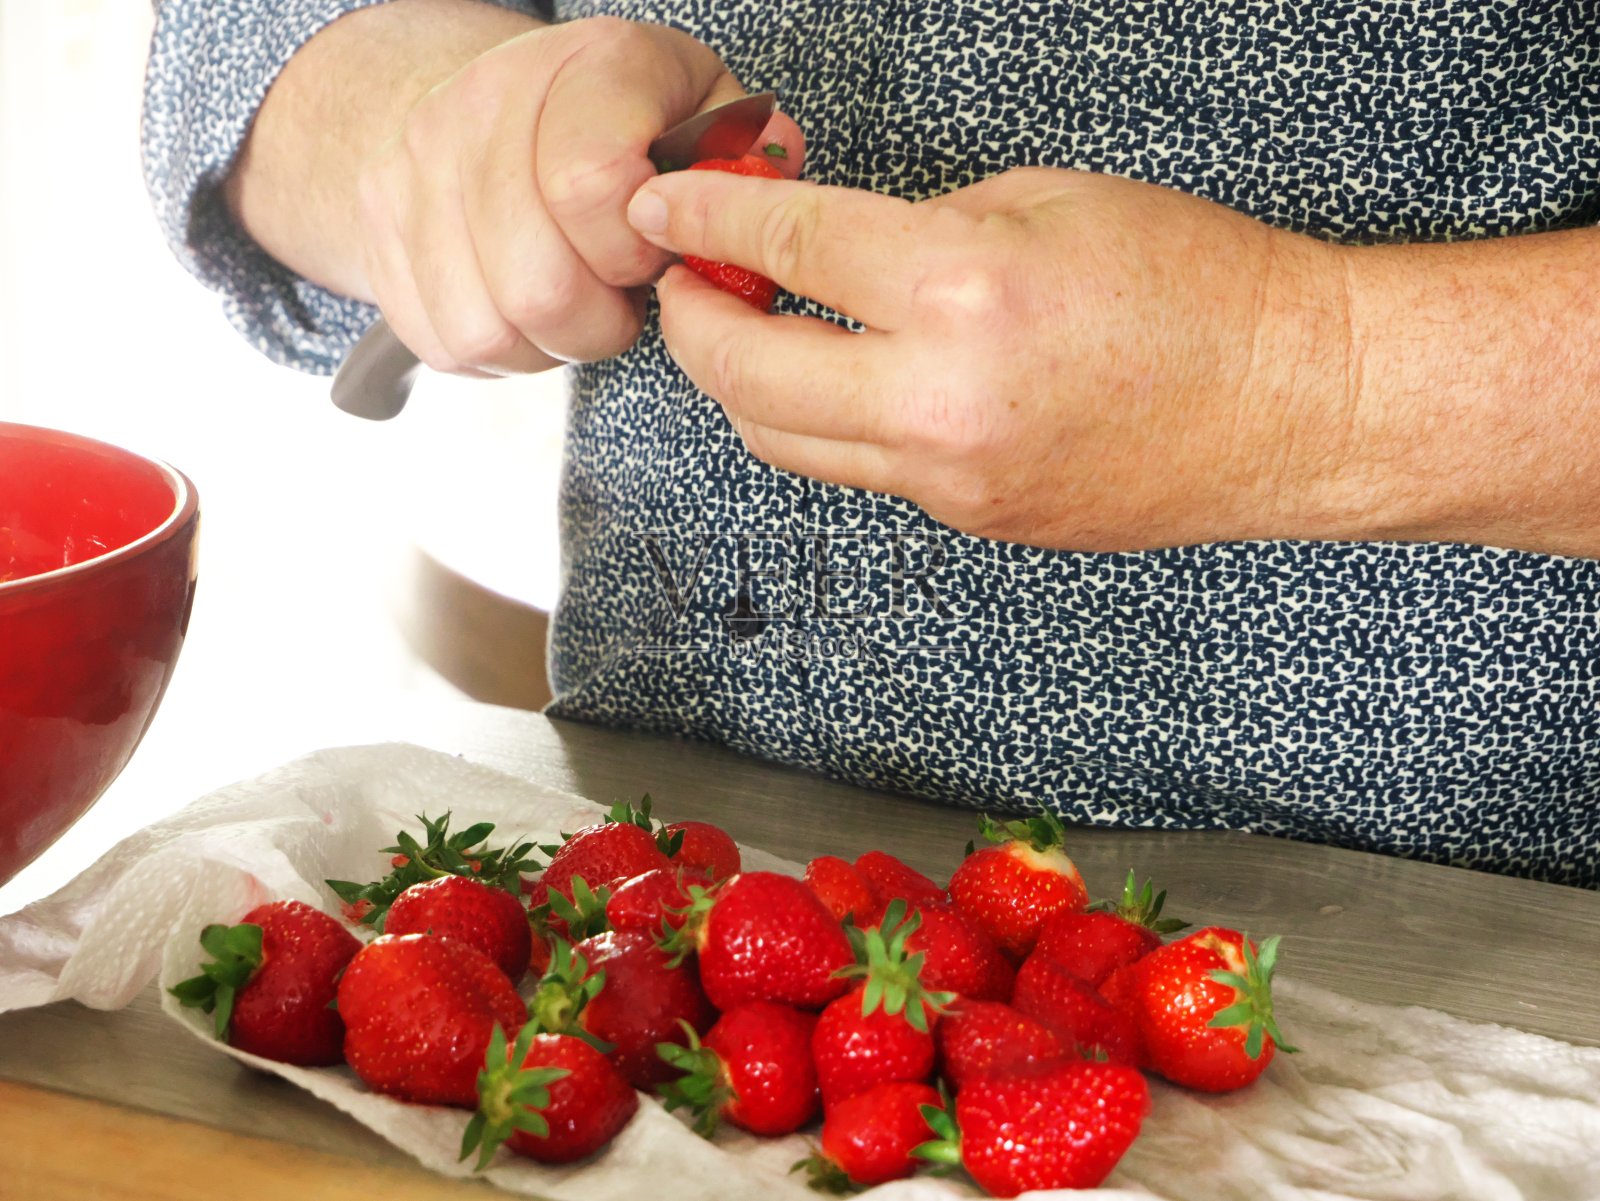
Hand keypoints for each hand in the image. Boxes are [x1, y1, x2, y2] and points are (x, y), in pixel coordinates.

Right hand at [354, 16, 802, 375]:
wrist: (490, 105)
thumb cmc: (625, 123)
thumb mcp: (704, 113)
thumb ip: (747, 155)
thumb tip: (767, 181)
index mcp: (588, 67)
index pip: (592, 188)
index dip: (637, 252)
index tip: (653, 249)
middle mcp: (484, 103)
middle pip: (537, 282)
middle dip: (599, 317)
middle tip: (619, 292)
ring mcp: (416, 165)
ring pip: (489, 328)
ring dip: (550, 343)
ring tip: (576, 299)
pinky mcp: (379, 227)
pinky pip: (446, 343)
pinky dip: (503, 352)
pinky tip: (528, 310)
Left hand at [625, 166, 1364, 550]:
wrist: (1294, 405)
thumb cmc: (1201, 286)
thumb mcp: (1047, 201)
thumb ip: (919, 228)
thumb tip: (835, 257)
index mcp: (962, 290)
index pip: (785, 251)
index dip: (706, 220)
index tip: (663, 207)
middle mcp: (940, 401)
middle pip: (747, 377)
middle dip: (692, 325)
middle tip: (686, 282)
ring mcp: (953, 479)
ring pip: (786, 443)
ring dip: (744, 387)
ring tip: (752, 332)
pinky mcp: (973, 521)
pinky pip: (861, 470)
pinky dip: (823, 422)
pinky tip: (840, 379)